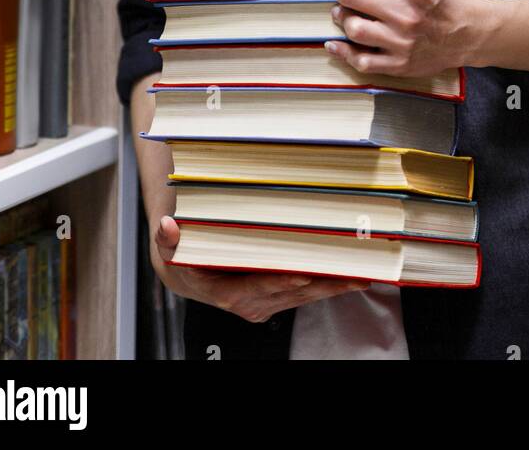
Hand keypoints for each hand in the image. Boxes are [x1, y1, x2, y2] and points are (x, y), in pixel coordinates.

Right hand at [150, 215, 372, 322]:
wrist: (184, 274)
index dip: (286, 278)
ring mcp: (265, 304)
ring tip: (362, 275)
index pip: (262, 285)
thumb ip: (167, 238)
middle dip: (324, 283)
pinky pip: (305, 294)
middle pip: (293, 292)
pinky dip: (328, 286)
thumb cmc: (183, 256)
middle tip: (353, 270)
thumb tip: (167, 226)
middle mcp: (250, 303)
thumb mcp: (169, 247)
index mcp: (228, 293)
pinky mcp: (275, 299)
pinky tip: (349, 277)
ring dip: (333, 287)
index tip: (309, 270)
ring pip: (305, 297)